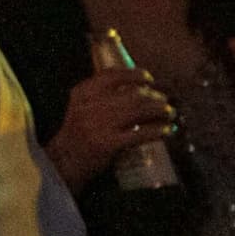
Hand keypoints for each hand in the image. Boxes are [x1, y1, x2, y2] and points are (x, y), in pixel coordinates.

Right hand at [46, 64, 174, 190]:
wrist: (64, 160)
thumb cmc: (78, 132)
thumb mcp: (82, 106)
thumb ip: (101, 95)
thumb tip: (135, 87)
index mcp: (83, 92)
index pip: (113, 75)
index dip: (135, 75)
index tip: (149, 79)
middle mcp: (91, 105)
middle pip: (133, 93)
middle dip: (154, 96)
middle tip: (164, 101)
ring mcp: (100, 125)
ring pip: (140, 110)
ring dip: (161, 110)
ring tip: (170, 113)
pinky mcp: (109, 143)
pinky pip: (141, 133)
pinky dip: (159, 130)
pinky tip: (167, 130)